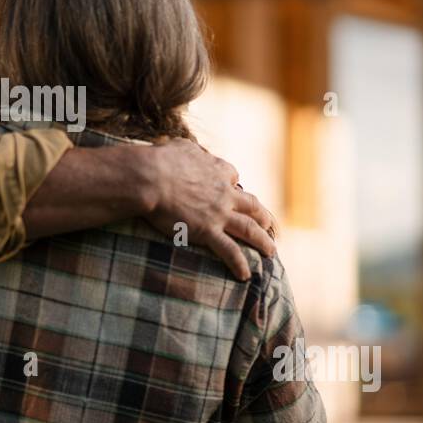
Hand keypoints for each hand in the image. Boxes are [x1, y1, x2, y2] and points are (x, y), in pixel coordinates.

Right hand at [142, 139, 277, 280]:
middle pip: (252, 205)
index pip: (232, 176)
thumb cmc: (160, 160)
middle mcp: (224, 193)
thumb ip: (188, 149)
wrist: (151, 178)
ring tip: (270, 251)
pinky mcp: (208, 232)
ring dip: (263, 241)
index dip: (233, 185)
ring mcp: (219, 214)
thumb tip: (184, 147)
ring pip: (250, 229)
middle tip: (267, 224)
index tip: (233, 189)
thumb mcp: (180, 146)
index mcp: (217, 170)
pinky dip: (240, 264)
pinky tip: (245, 275)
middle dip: (262, 216)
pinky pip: (230, 251)